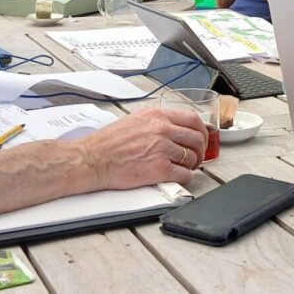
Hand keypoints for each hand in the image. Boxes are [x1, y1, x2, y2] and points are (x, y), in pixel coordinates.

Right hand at [78, 107, 207, 188]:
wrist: (92, 159)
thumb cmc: (108, 143)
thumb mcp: (134, 120)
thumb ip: (156, 121)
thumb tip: (174, 127)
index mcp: (156, 115)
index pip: (192, 118)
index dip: (201, 130)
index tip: (200, 138)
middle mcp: (161, 129)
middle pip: (196, 138)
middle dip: (199, 149)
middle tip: (195, 156)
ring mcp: (162, 148)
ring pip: (192, 157)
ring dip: (191, 165)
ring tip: (183, 168)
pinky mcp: (159, 169)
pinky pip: (184, 174)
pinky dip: (185, 178)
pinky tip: (177, 177)